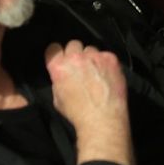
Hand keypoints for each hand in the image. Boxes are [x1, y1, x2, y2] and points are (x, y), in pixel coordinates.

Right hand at [45, 40, 133, 164]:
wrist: (102, 119)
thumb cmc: (79, 114)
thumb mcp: (58, 98)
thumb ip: (58, 81)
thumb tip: (62, 76)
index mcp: (59, 67)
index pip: (53, 48)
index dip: (57, 54)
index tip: (61, 58)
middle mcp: (76, 58)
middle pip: (73, 45)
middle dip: (75, 55)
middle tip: (80, 67)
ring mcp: (94, 57)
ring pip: (90, 49)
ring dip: (91, 58)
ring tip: (95, 73)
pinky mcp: (110, 59)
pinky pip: (106, 55)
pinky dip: (106, 63)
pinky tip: (106, 76)